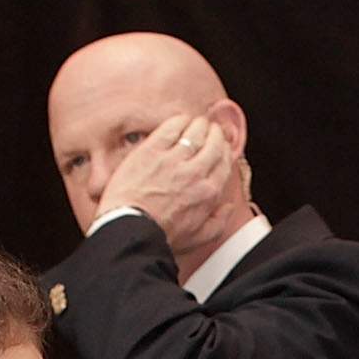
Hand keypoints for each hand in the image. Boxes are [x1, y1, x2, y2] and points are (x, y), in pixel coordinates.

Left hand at [95, 113, 241, 249]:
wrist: (132, 229)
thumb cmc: (162, 235)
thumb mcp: (199, 237)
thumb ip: (219, 222)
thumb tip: (227, 207)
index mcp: (209, 192)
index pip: (225, 160)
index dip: (225, 149)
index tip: (221, 146)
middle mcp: (195, 173)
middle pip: (214, 142)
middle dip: (215, 133)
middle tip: (211, 131)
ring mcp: (173, 160)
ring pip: (196, 131)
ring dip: (200, 125)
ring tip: (197, 124)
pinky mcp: (152, 151)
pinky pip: (172, 127)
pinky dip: (180, 121)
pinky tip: (180, 121)